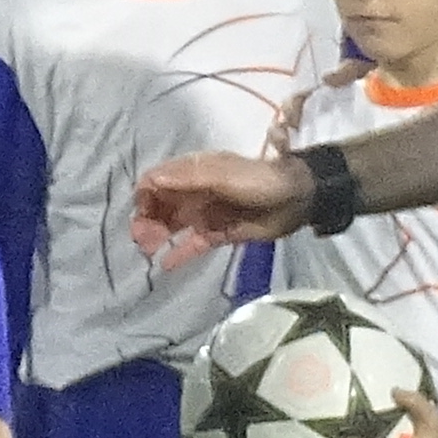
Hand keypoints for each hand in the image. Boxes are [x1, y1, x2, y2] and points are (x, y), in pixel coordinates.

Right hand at [132, 148, 310, 264]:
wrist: (296, 200)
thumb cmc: (258, 181)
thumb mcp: (221, 175)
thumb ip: (187, 178)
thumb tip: (149, 180)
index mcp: (193, 172)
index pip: (156, 181)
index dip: (145, 196)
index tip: (142, 214)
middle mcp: (194, 192)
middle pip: (160, 205)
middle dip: (146, 219)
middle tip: (144, 240)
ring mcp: (205, 214)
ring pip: (172, 225)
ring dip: (156, 235)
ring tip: (149, 251)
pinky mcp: (217, 234)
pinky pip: (192, 245)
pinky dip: (178, 254)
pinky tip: (165, 265)